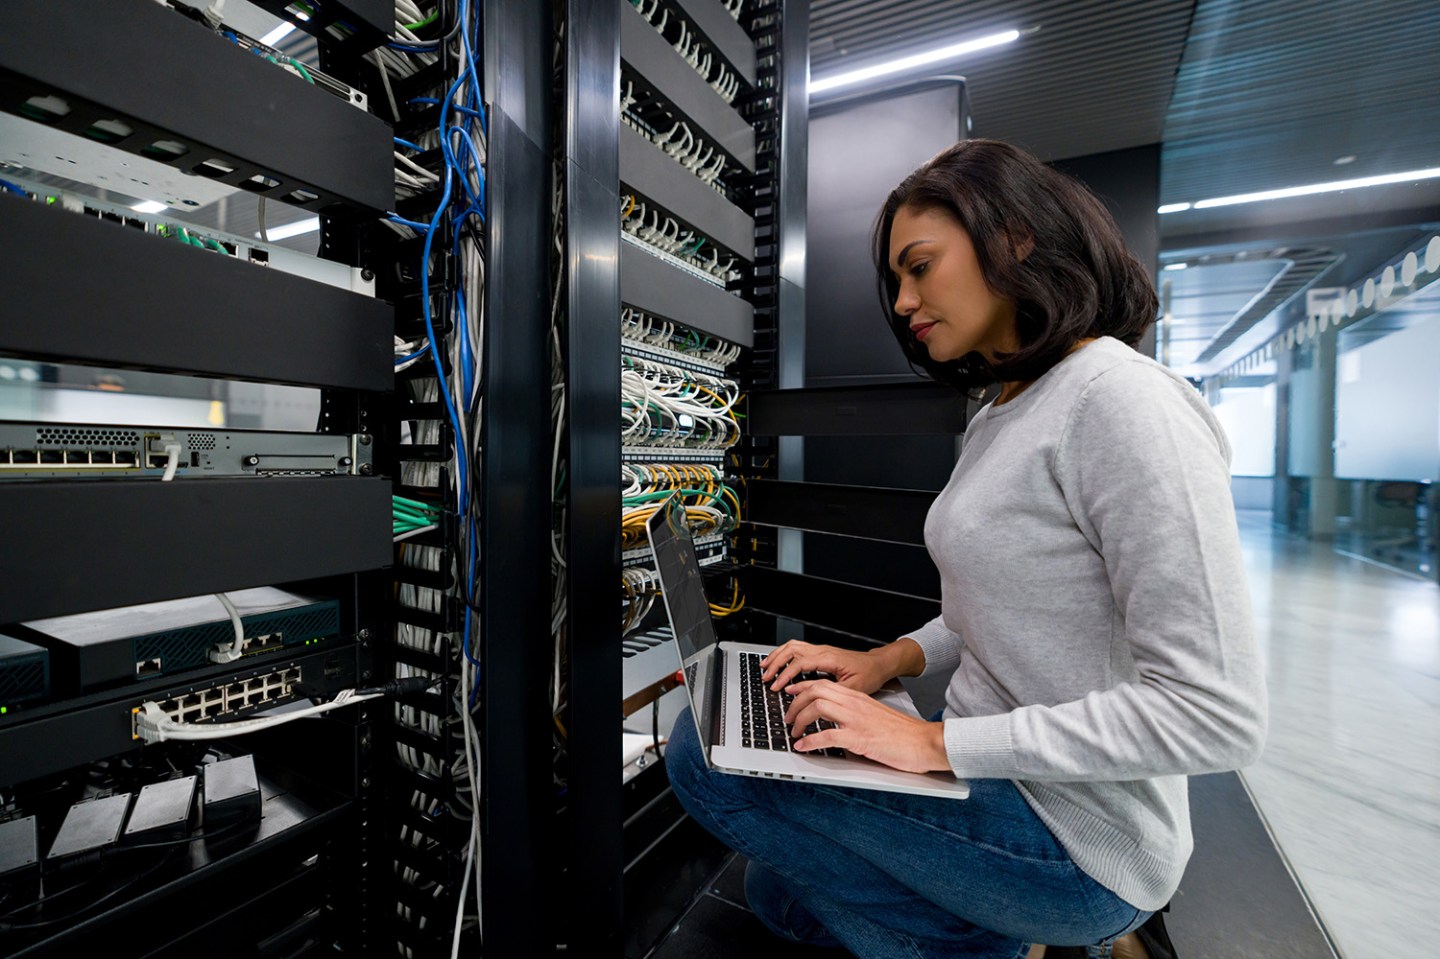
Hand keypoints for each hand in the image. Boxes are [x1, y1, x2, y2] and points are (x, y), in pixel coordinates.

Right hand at [760, 638, 923, 695]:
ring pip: (792, 646)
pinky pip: (798, 649)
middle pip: (791, 650)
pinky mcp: (821, 653)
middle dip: (776, 664)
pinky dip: (784, 654)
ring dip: (777, 656)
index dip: (786, 675)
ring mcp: (821, 650)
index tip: (777, 687)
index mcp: (829, 658)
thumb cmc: (870, 674)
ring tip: (765, 668)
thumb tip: (812, 700)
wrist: (879, 664)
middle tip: (765, 678)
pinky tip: (779, 662)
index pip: (800, 663)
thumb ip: (832, 693)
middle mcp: (823, 651)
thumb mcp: (854, 688)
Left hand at [784, 681, 949, 773]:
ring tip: (793, 732)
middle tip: (787, 718)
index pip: (823, 683)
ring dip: (799, 720)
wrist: (925, 742)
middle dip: (795, 704)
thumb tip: (835, 722)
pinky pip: (827, 736)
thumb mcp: (874, 716)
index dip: (802, 688)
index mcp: (858, 697)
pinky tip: (803, 747)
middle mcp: (855, 704)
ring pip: (817, 708)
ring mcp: (857, 720)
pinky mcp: (860, 738)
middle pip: (815, 691)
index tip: (790, 695)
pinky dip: (810, 741)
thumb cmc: (903, 733)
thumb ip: (855, 714)